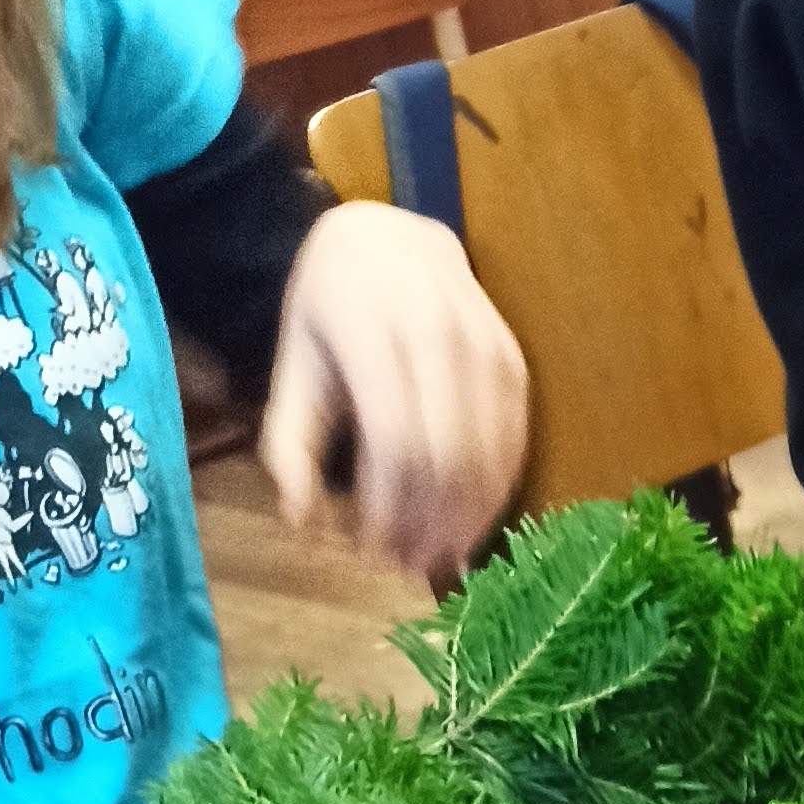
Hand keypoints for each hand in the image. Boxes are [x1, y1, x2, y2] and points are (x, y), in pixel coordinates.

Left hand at [258, 203, 527, 592]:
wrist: (390, 239)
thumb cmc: (331, 308)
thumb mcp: (294, 364)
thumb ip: (289, 442)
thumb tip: (302, 523)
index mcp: (371, 326)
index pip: (396, 443)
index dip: (389, 510)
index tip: (370, 551)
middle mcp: (437, 330)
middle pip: (446, 458)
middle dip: (426, 524)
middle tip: (404, 564)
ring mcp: (485, 345)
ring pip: (486, 458)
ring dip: (463, 521)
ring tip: (434, 553)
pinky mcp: (514, 362)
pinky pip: (513, 445)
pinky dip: (492, 495)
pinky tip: (465, 522)